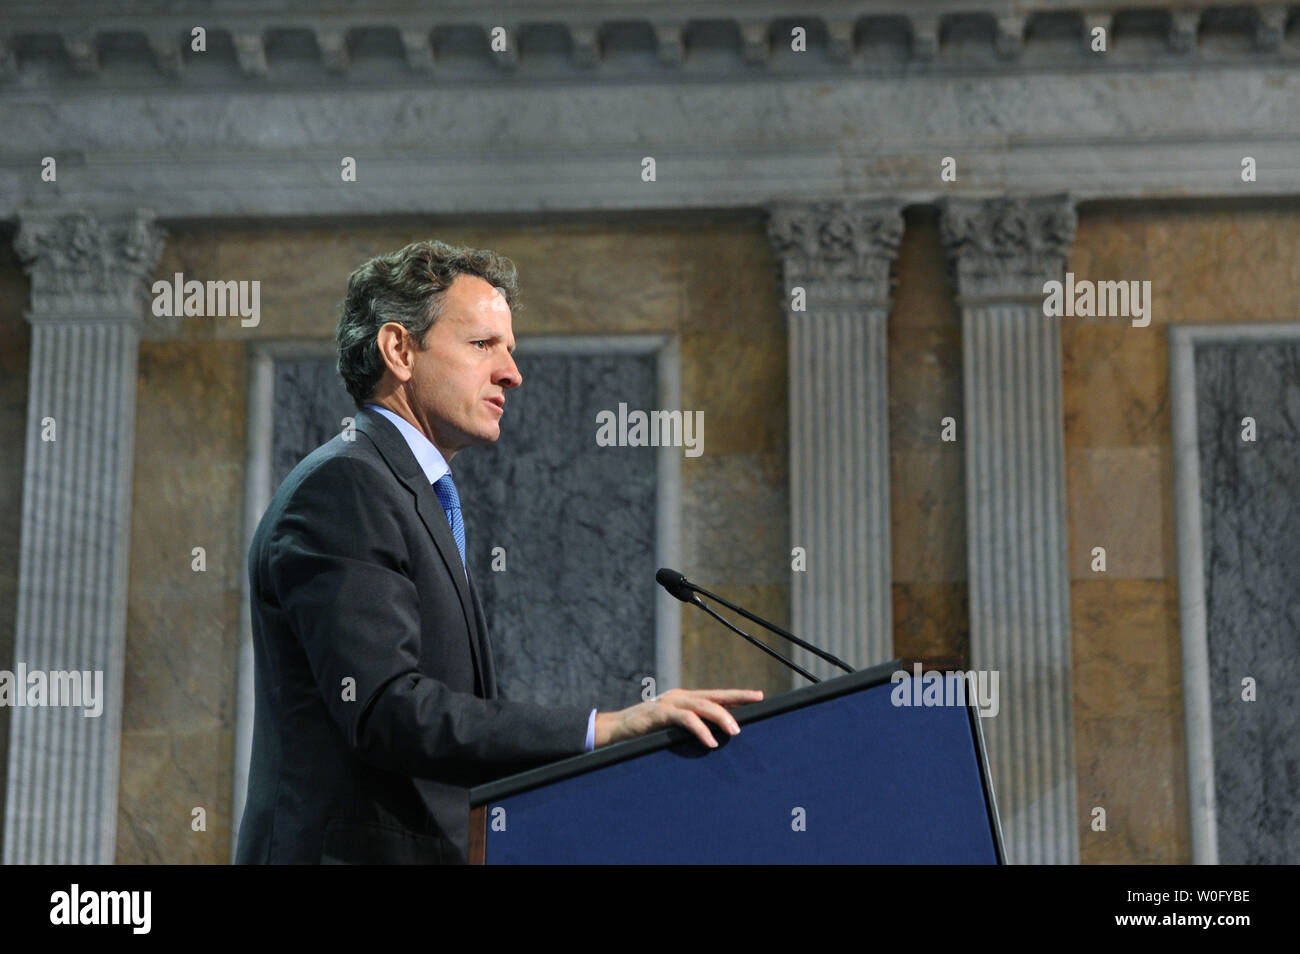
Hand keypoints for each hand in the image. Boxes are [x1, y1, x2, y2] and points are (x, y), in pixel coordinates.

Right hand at [594, 688, 763, 749]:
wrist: (614, 731)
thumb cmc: (644, 732)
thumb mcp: (672, 728)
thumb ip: (690, 728)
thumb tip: (715, 736)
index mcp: (684, 699)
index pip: (716, 695)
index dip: (737, 695)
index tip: (758, 696)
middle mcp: (679, 697)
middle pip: (714, 696)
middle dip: (737, 700)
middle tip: (757, 704)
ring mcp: (669, 703)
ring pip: (702, 705)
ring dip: (721, 717)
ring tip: (735, 732)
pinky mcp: (659, 713)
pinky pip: (685, 719)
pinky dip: (700, 730)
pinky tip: (710, 741)